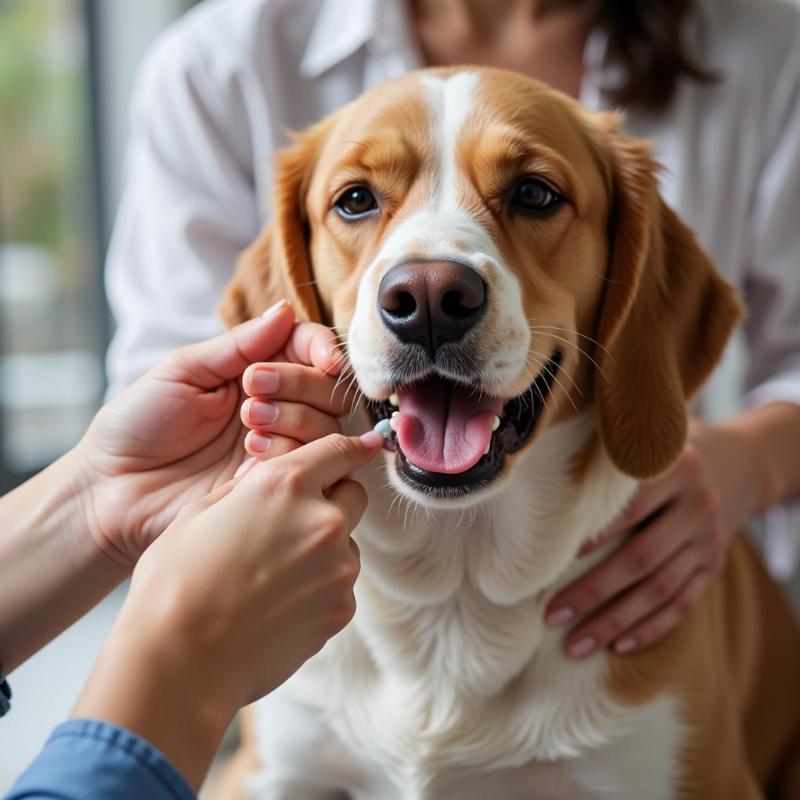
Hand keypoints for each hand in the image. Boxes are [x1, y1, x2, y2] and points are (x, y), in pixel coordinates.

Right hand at [73, 430, 383, 789]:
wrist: (180, 665)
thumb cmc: (175, 584)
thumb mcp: (199, 512)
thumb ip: (247, 487)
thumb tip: (268, 475)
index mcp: (285, 485)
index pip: (339, 450)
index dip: (352, 446)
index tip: (365, 444)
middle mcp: (323, 520)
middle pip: (354, 493)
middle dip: (334, 497)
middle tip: (294, 518)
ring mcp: (338, 567)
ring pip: (347, 542)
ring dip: (324, 546)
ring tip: (272, 574)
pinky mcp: (342, 608)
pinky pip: (340, 583)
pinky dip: (320, 586)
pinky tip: (277, 603)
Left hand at [77, 301, 347, 566]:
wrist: (112, 489)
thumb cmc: (138, 424)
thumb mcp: (183, 372)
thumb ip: (238, 345)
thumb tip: (286, 311)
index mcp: (252, 370)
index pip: (307, 349)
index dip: (322, 349)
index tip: (322, 359)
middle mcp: (275, 406)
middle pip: (326, 388)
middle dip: (299, 383)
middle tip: (253, 389)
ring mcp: (276, 447)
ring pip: (325, 427)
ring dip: (293, 418)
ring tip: (248, 424)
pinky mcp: (273, 484)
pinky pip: (307, 465)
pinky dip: (285, 454)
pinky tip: (248, 459)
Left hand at [545, 419, 767, 656]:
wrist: (731, 462)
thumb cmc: (655, 450)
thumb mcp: (640, 438)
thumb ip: (604, 452)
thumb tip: (538, 477)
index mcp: (677, 468)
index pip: (628, 509)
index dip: (591, 536)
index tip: (551, 562)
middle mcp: (698, 505)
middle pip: (641, 558)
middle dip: (593, 592)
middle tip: (552, 617)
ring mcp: (710, 540)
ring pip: (660, 590)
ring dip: (615, 622)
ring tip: (574, 646)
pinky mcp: (714, 566)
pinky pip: (683, 605)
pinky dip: (651, 629)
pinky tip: (618, 647)